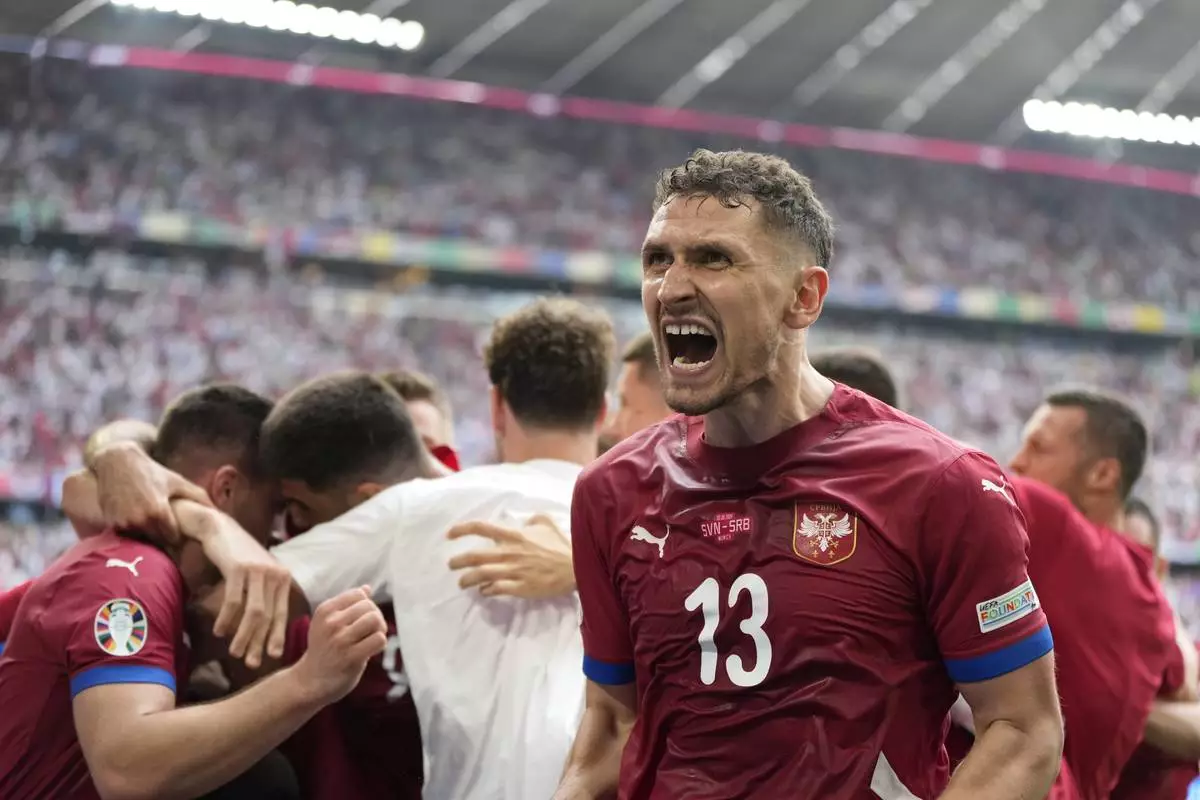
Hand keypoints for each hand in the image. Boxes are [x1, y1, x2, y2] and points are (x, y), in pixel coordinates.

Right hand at [92, 442, 211, 543]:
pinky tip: (140, 527)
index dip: (179, 539)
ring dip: (148, 540)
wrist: (117, 462)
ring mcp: (122, 523)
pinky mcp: (110, 523)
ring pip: (141, 542)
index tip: (182, 536)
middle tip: (171, 538)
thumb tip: (217, 510)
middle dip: (165, 542)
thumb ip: (199, 496)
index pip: (173, 539)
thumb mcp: (177, 481)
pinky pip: (126, 537)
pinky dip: (134, 535)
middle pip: (157, 543)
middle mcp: (139, 520)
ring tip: (156, 533)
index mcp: (158, 512)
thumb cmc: (152, 472)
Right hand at [197, 513, 292, 669]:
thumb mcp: (259, 574)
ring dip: (243, 636)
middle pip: (268, 616)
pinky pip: (233, 601)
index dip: (277, 636)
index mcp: (283, 578)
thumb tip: (265, 626)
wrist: (220, 529)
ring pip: (253, 612)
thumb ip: (265, 595)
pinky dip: (226, 619)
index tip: (273, 656)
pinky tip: (218, 631)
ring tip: (234, 652)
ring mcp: (258, 571)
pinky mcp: (239, 568)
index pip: (282, 613)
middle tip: (251, 663)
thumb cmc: (239, 556)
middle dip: (260, 642)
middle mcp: (275, 574)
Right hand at [294, 587, 387, 703]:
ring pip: (375, 620)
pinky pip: (379, 639)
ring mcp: (341, 640)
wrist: (309, 682)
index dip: (367, 605)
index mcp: (325, 610)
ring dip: (380, 629)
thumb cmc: (323, 650)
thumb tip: (367, 588)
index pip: (359, 594)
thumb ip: (347, 606)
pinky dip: (380, 644)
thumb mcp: (327, 623)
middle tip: (370, 631)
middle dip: (376, 617)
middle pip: (369, 607)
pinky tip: (371, 650)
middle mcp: (331, 623)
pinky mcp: (351, 657)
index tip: (362, 619)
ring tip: (372, 638)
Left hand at [447, 514, 574, 599]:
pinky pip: (495, 589)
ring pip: (481, 575)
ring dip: (467, 579)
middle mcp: (510, 552)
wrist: (576, 569)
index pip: (482, 528)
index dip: (462, 529)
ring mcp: (513, 571)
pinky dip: (485, 590)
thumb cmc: (561, 546)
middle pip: (475, 556)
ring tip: (462, 582)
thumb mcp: (547, 523)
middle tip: (451, 564)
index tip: (450, 534)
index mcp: (514, 535)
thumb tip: (525, 521)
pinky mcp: (519, 587)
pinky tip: (483, 591)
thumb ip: (533, 519)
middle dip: (458, 561)